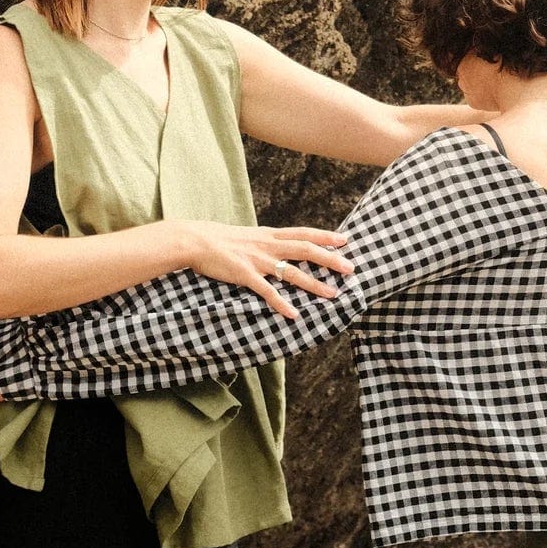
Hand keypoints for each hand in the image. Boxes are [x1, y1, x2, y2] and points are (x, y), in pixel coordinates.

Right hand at [181, 221, 353, 319]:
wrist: (196, 241)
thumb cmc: (220, 240)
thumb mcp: (248, 236)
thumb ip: (265, 241)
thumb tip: (279, 246)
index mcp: (269, 235)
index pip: (303, 233)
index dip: (325, 236)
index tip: (345, 239)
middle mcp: (268, 245)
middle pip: (306, 250)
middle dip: (330, 259)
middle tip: (350, 268)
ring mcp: (258, 260)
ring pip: (292, 272)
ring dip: (314, 284)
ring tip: (332, 294)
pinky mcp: (245, 275)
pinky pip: (267, 291)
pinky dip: (282, 303)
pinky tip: (294, 314)